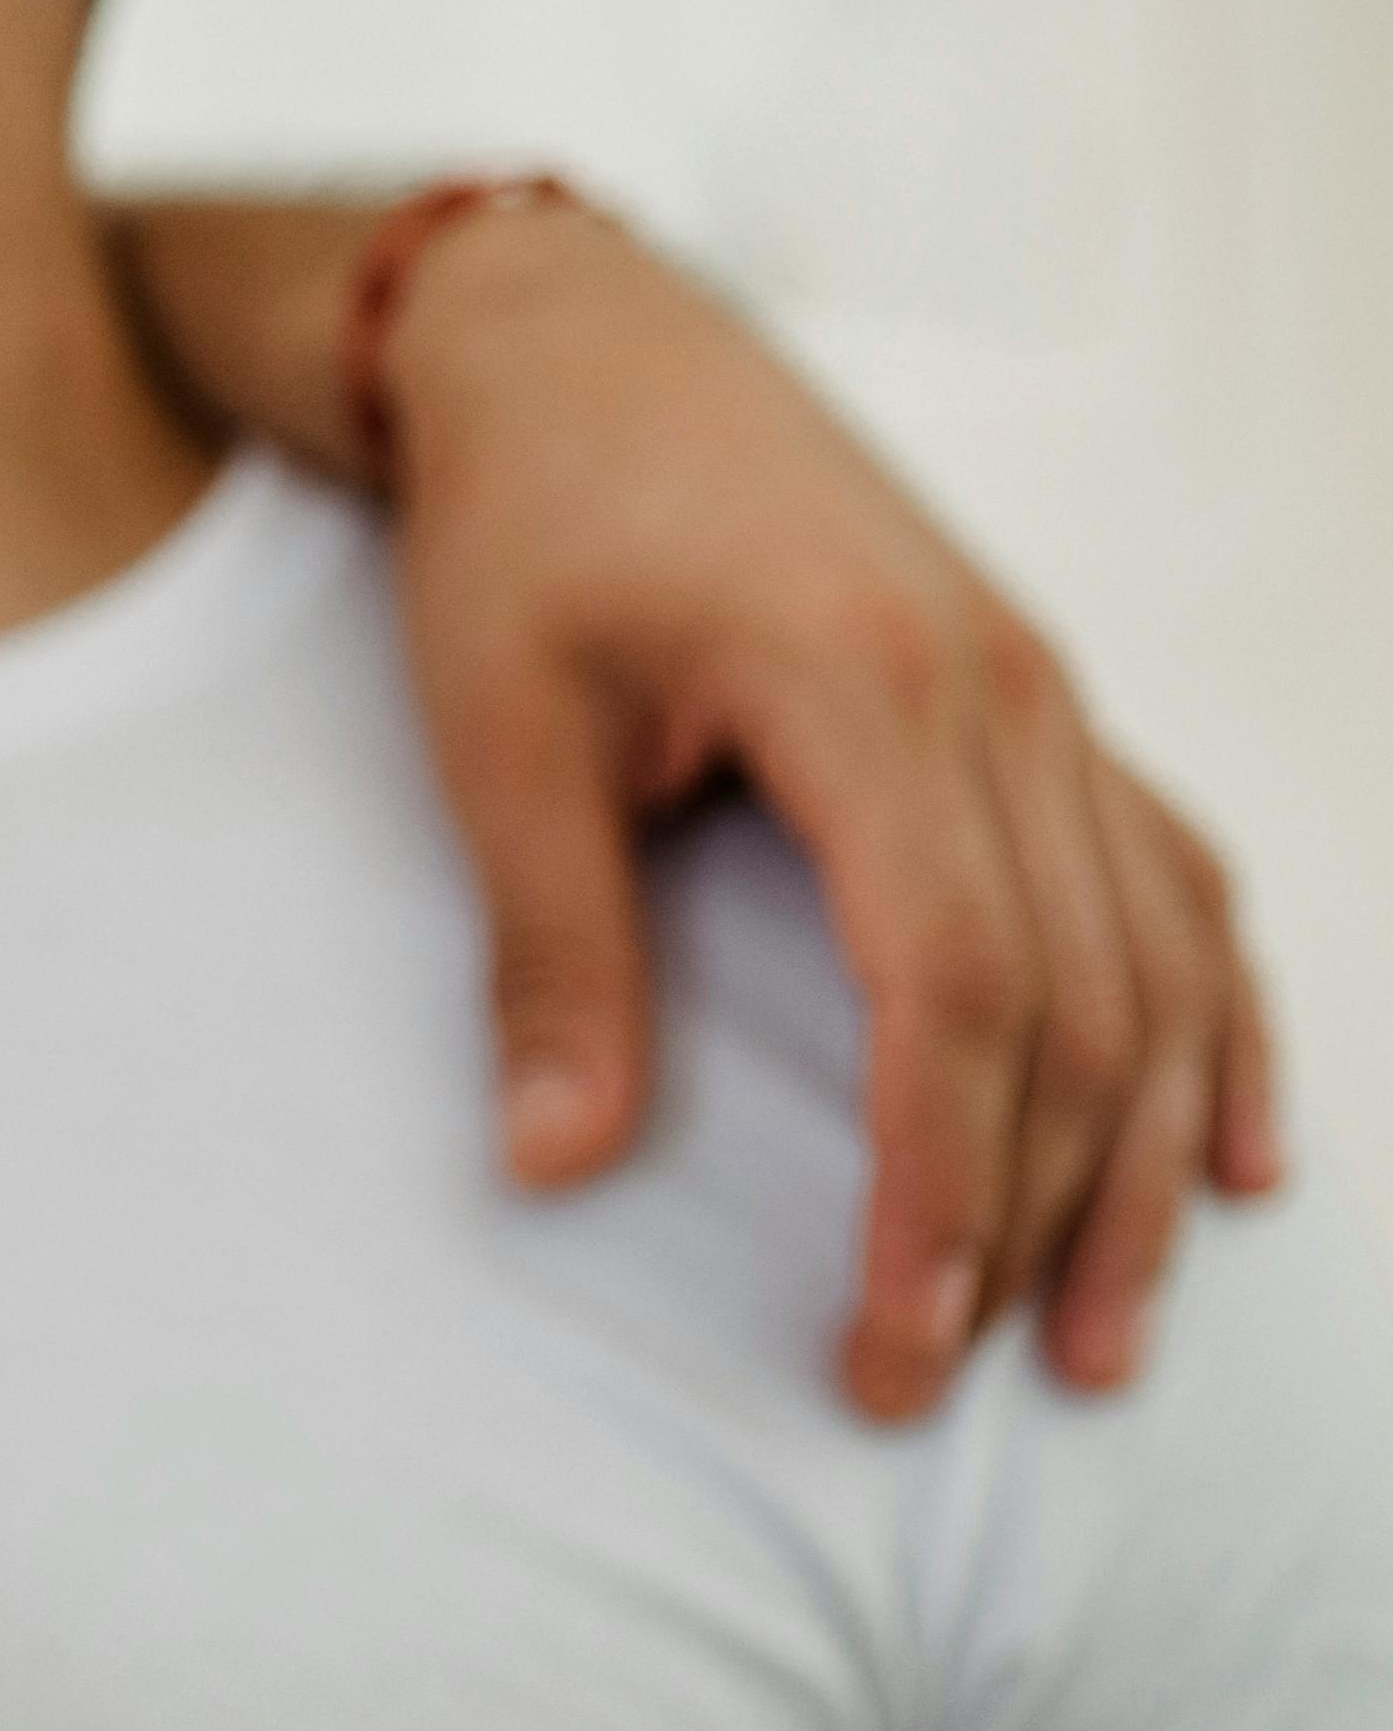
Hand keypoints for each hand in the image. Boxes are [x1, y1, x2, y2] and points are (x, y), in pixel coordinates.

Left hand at [368, 201, 1281, 1417]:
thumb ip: (550, 950)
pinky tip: (1231, 1157)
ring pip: (1159, 963)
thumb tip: (557, 1165)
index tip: (894, 1339)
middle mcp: (1005, 692)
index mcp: (871, 691)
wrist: (581, 346)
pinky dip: (1215, 1027)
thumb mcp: (500, 733)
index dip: (946, 1185)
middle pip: (1081, 1006)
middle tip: (946, 1384)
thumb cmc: (527, 529)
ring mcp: (1047, 692)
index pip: (963, 993)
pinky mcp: (1043, 700)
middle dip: (1031, 1217)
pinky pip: (1176, 880)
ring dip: (1141, 1162)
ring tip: (1106, 1339)